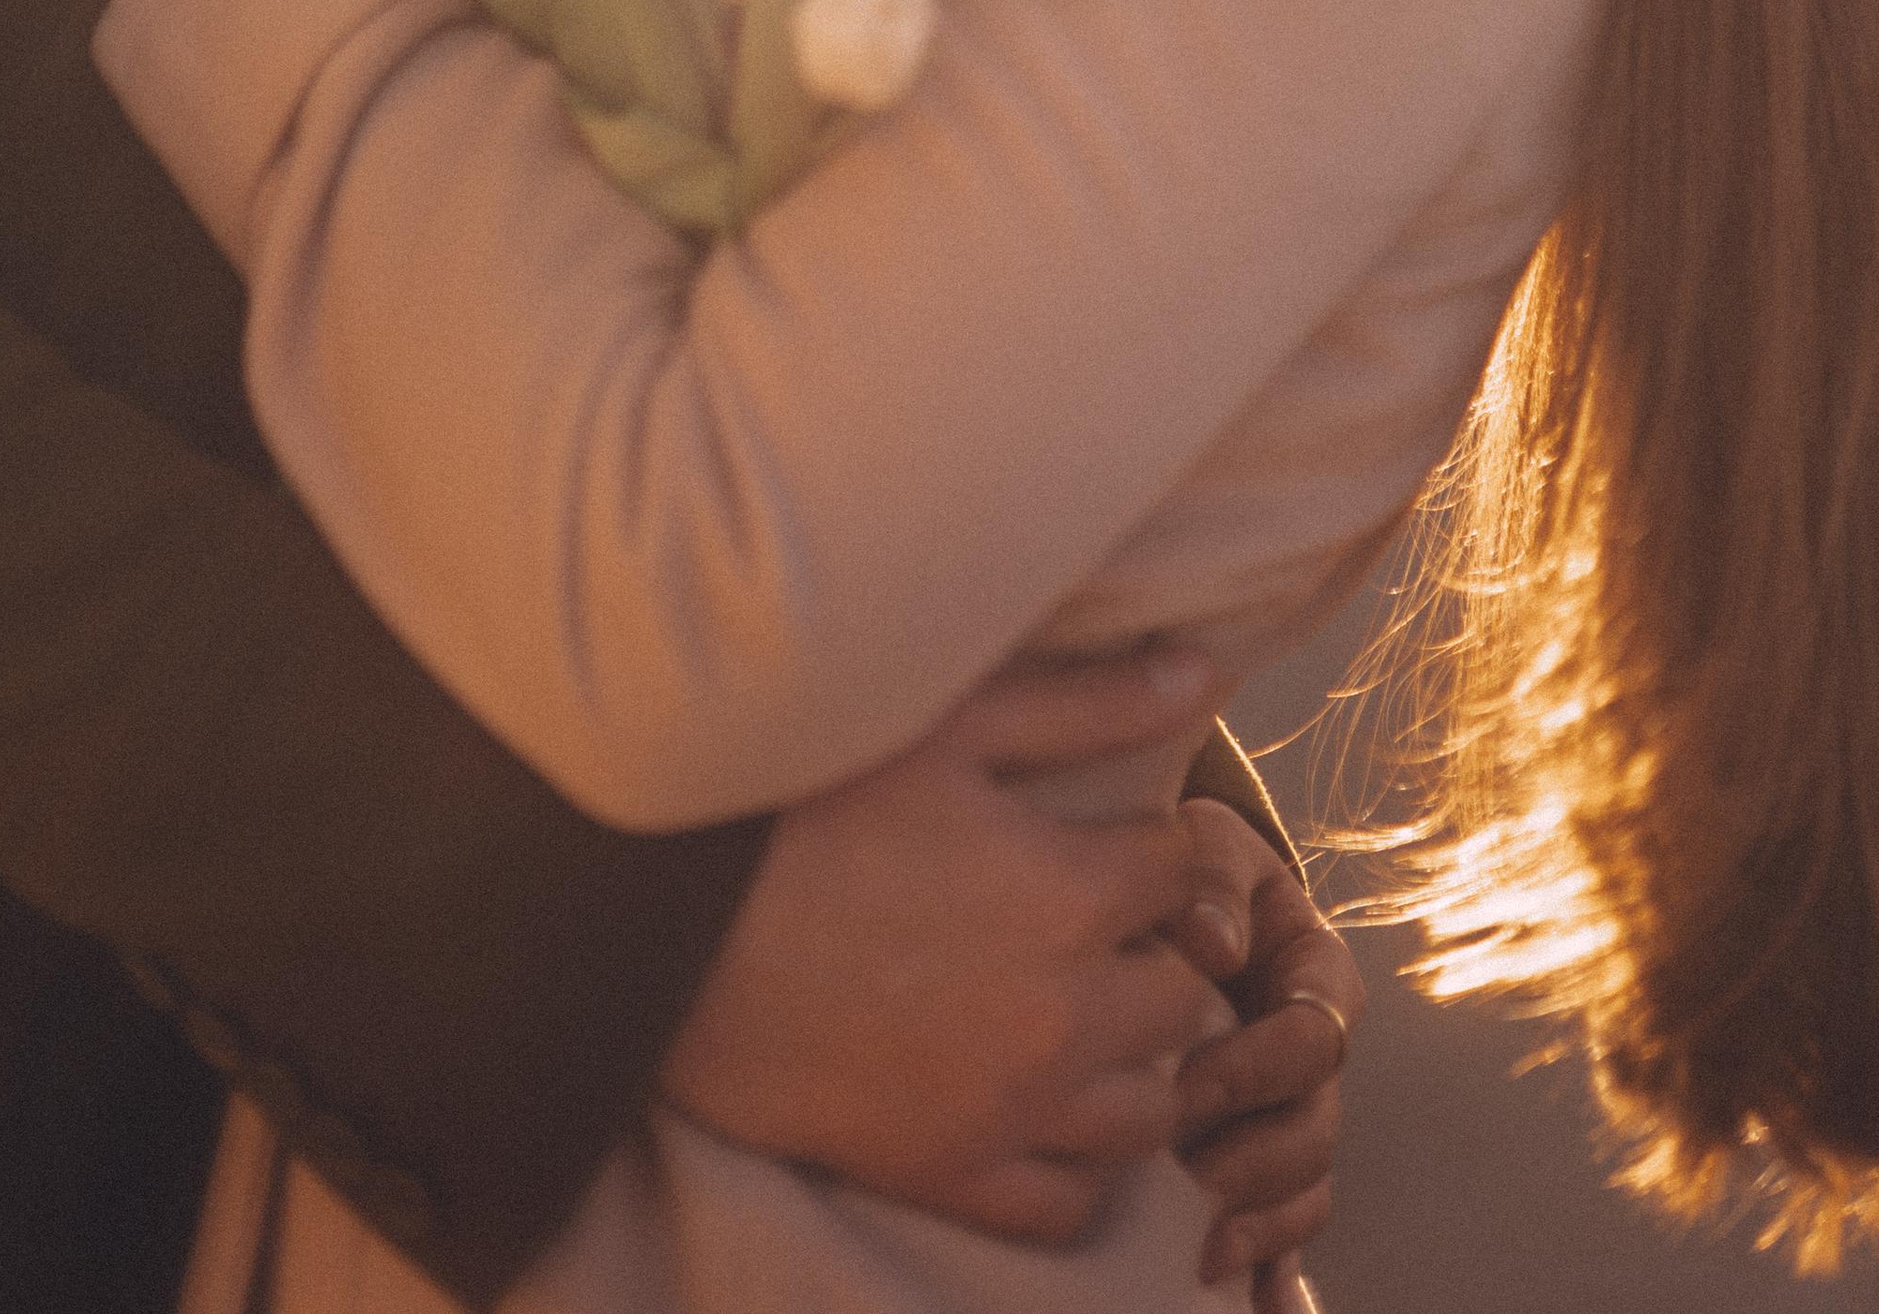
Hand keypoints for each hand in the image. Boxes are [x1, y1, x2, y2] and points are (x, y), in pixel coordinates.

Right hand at [660, 644, 1242, 1244]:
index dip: (1159, 847)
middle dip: (1158, 952)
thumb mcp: (951, 723)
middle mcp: (1063, 1013)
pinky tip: (1041, 1101)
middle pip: (1184, 994)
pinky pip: (1072, 1206)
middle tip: (1100, 924)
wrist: (674, 932)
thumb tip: (1205, 673)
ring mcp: (1011, 1109)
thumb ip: (1089, 702)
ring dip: (1133, 1059)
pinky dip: (1078, 1162)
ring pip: (1151, 1112)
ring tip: (1079, 1010)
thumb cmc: (807, 803)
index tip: (1118, 840)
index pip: (1185, 871)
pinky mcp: (952, 1175)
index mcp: (1068, 891)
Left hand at [1168, 812, 1362, 1296]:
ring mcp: (1294, 1112)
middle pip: (1318, 1126)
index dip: (1259, 1063)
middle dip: (1255, 1156)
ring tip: (1197, 1243)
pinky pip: (1288, 1235)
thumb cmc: (1180, 863)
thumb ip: (1208, 876)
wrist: (1155, 893)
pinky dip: (1272, 1275)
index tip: (1185, 1074)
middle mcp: (1317, 1051)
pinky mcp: (1261, 1162)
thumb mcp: (1195, 841)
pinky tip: (1250, 1307)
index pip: (1320, 1032)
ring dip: (1259, 1220)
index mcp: (1317, 971)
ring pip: (1308, 1188)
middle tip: (1184, 1170)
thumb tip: (1211, 944)